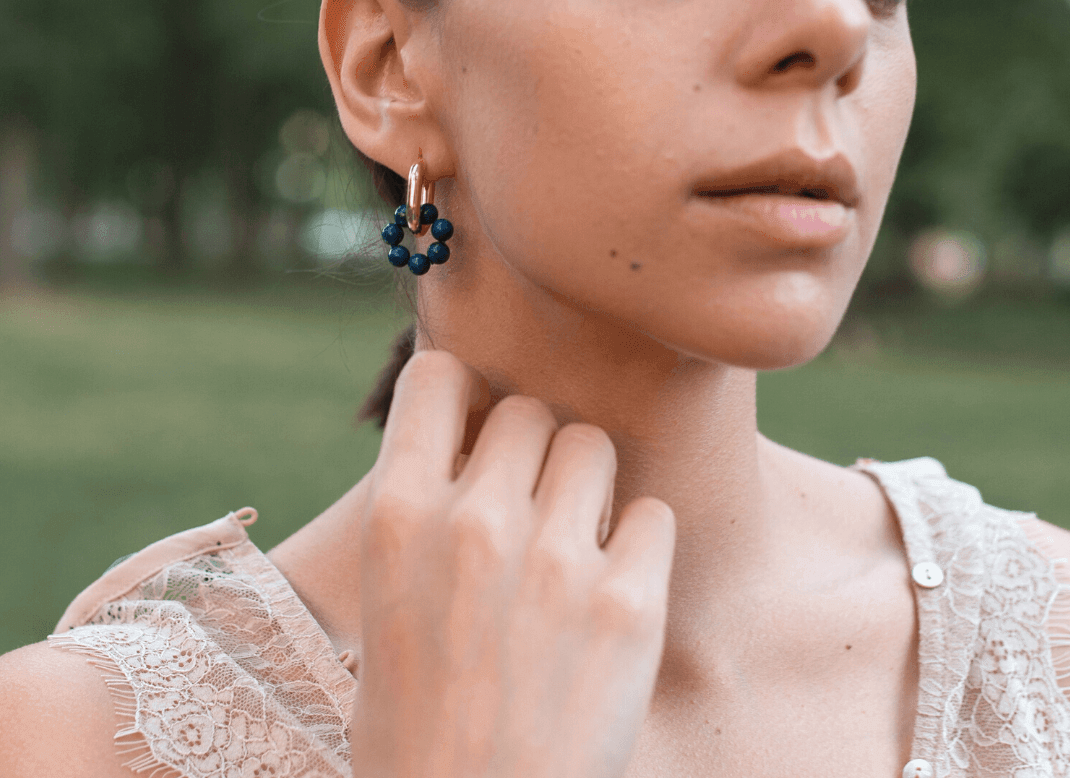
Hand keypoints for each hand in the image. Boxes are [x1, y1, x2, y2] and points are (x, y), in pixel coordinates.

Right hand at [350, 349, 675, 777]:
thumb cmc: (416, 723)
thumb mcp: (387, 600)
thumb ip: (426, 511)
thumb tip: (476, 440)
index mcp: (398, 516)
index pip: (436, 375)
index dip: (460, 394)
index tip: (473, 425)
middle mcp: (475, 523)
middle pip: (528, 410)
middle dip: (531, 449)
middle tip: (530, 505)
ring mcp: (555, 562)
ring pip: (592, 446)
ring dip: (587, 484)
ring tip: (573, 545)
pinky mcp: (629, 606)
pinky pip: (653, 515)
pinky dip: (638, 545)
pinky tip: (614, 591)